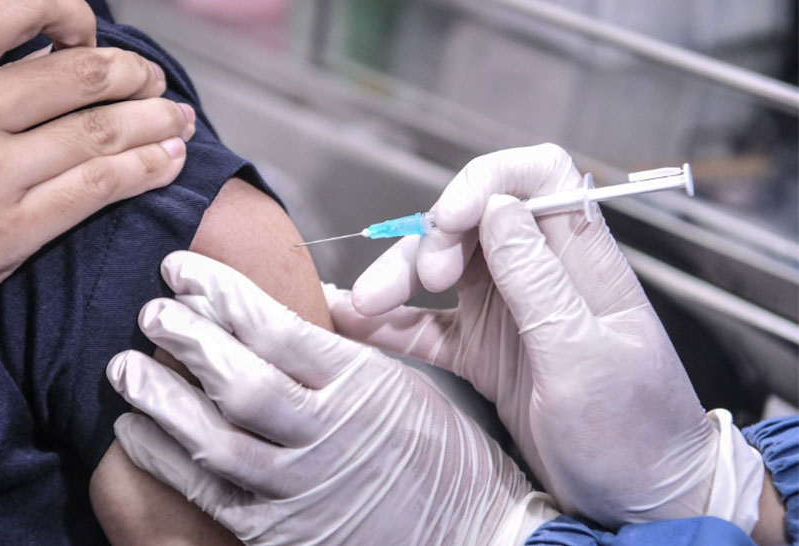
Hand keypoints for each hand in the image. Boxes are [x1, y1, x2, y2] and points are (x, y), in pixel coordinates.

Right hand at [0, 0, 195, 366]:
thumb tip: (38, 55)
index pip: (18, 5)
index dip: (73, 13)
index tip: (89, 36)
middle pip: (83, 73)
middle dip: (136, 74)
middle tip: (156, 85)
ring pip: (103, 130)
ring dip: (157, 120)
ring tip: (180, 121)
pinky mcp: (10, 230)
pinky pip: (100, 186)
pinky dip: (147, 168)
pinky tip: (170, 162)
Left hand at [107, 251, 558, 544]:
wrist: (475, 539)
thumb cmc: (446, 456)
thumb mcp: (410, 382)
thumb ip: (347, 347)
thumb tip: (289, 307)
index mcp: (363, 385)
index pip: (275, 328)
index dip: (218, 294)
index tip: (181, 270)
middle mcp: (329, 434)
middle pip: (238, 378)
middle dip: (184, 338)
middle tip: (150, 311)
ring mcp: (303, 489)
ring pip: (214, 438)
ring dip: (160, 397)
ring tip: (123, 365)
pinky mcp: (283, 533)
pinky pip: (212, 495)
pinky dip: (165, 461)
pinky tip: (133, 431)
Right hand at [324, 144, 764, 529]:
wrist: (639, 497)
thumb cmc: (634, 431)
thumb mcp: (584, 356)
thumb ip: (539, 281)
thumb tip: (499, 207)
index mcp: (580, 259)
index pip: (537, 177)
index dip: (487, 181)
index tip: (450, 217)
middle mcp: (540, 274)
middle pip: (472, 223)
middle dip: (430, 240)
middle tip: (416, 281)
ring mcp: (509, 312)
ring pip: (440, 271)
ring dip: (398, 280)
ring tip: (360, 306)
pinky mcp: (485, 352)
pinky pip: (428, 326)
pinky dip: (392, 324)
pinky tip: (357, 326)